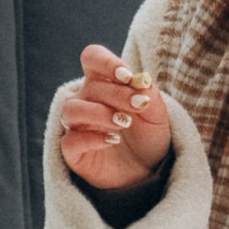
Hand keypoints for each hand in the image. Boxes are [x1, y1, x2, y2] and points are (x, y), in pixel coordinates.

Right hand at [59, 42, 173, 193]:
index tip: (126, 75)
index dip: (106, 62)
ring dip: (100, 113)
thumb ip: (150, 95)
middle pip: (90, 86)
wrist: (148, 171)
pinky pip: (71, 140)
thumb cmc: (148, 136)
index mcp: (104, 83)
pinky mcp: (72, 150)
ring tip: (124, 122)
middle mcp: (86, 100)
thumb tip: (141, 79)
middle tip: (139, 104)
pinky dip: (92, 138)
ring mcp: (76, 125)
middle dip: (117, 94)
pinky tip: (113, 140)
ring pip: (72, 109)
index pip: (93, 58)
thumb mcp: (157, 115)